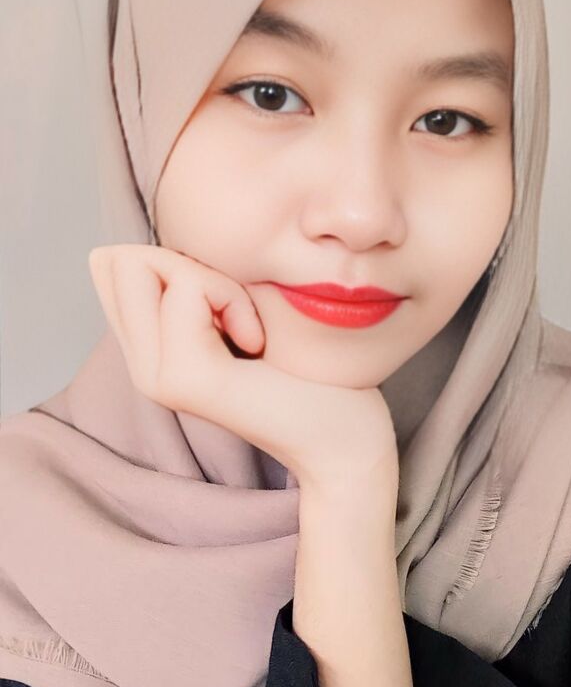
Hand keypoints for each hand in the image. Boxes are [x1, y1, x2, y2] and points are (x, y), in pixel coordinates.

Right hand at [88, 244, 398, 492]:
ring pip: (147, 267)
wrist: (343, 436)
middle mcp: (142, 368)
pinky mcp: (185, 378)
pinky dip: (231, 299)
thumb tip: (131, 250)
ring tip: (248, 330)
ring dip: (211, 281)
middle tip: (236, 312)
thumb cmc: (305, 365)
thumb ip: (187, 284)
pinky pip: (187, 290)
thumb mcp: (233, 307)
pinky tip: (256, 343)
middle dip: (185, 263)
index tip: (223, 302)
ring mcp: (157, 377)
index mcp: (147, 351)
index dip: (169, 260)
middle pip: (121, 260)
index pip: (111, 263)